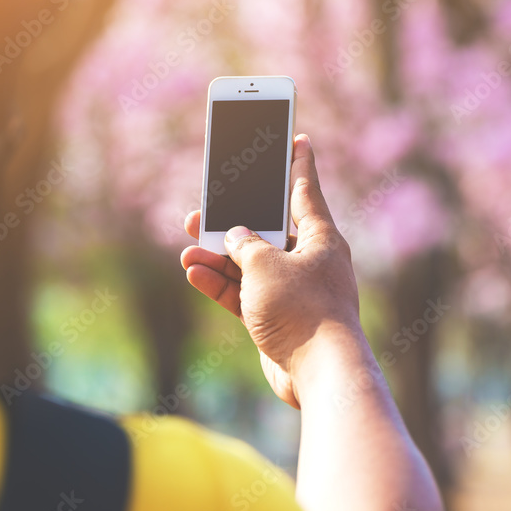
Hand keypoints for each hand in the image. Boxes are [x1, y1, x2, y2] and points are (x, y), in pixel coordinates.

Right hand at [181, 134, 362, 407]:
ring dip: (220, 255)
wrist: (319, 372)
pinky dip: (222, 283)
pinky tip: (194, 272)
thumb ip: (245, 245)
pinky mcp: (278, 317)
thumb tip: (235, 237)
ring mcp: (294, 291)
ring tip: (188, 244)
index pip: (305, 191)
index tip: (298, 138)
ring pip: (251, 263)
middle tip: (205, 206)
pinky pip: (245, 292)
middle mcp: (311, 261)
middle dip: (236, 220)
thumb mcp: (265, 265)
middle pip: (269, 230)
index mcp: (322, 238)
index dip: (298, 163)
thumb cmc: (302, 309)